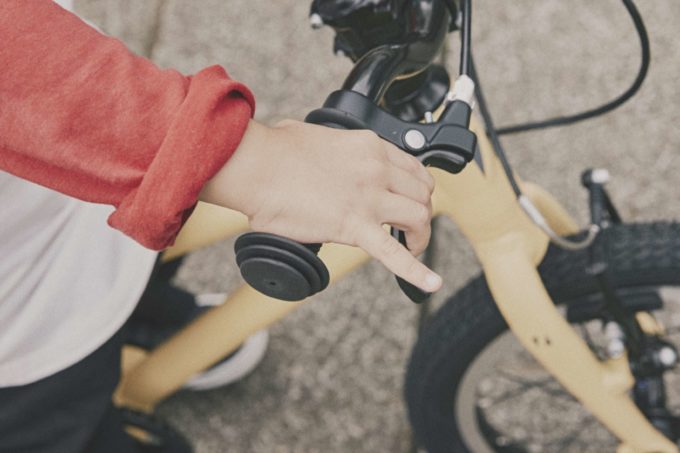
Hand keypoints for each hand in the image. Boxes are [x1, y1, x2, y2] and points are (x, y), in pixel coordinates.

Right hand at [200, 119, 441, 292]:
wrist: (256, 166)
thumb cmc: (274, 150)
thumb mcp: (317, 136)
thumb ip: (334, 149)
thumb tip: (324, 155)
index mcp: (369, 147)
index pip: (413, 169)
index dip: (416, 189)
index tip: (408, 200)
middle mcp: (377, 169)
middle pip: (422, 194)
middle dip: (420, 212)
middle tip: (408, 226)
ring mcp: (369, 198)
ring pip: (419, 218)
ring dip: (420, 236)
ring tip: (411, 248)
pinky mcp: (354, 226)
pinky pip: (394, 253)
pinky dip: (416, 271)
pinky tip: (430, 283)